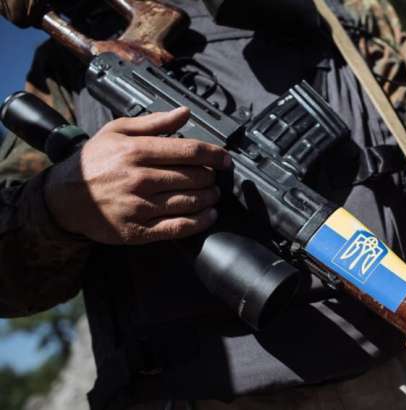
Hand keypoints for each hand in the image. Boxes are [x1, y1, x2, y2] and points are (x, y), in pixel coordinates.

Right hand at [44, 107, 231, 243]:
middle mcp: (139, 179)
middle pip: (193, 177)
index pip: (188, 151)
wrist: (62, 198)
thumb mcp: (117, 132)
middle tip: (215, 177)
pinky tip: (208, 216)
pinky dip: (199, 222)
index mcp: (136, 151)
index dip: (214, 155)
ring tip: (213, 194)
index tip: (225, 159)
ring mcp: (139, 207)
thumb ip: (154, 122)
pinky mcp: (138, 230)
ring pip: (189, 202)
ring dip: (209, 198)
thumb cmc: (93, 161)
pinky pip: (178, 227)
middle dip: (211, 177)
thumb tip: (185, 113)